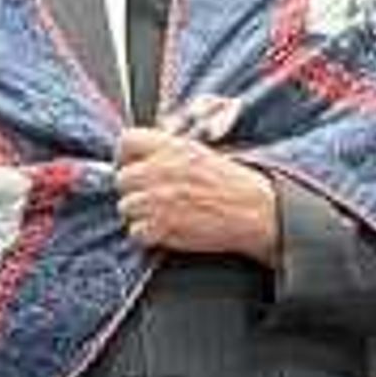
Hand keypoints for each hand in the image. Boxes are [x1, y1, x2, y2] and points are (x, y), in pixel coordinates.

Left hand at [112, 129, 281, 261]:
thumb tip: (144, 157)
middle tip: (149, 197)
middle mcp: (161, 170)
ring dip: (139, 214)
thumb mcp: (200, 153)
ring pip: (125, 207)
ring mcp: (159, 200)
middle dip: (133, 189)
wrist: (254, 211)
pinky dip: (147, 236)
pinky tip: (165, 231)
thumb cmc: (233, 183)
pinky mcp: (162, 227)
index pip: (126, 141)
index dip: (125, 156)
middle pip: (121, 179)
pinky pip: (136, 233)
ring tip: (160, 216)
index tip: (132, 166)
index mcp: (172, 147)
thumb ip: (169, 152)